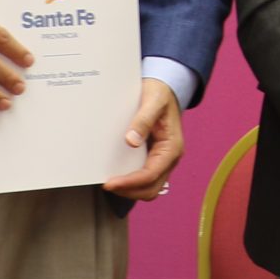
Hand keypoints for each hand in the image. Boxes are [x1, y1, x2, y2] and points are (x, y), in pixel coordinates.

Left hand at [102, 77, 184, 200]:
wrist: (164, 87)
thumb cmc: (160, 93)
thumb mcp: (153, 101)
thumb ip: (143, 120)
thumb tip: (131, 141)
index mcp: (172, 147)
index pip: (151, 174)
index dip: (130, 182)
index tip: (110, 183)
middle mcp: (169, 157)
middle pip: (151, 188)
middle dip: (129, 191)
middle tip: (107, 185)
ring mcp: (162, 159)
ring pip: (149, 187)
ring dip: (130, 189)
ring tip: (110, 183)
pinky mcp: (154, 157)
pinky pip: (145, 178)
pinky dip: (132, 182)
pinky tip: (117, 175)